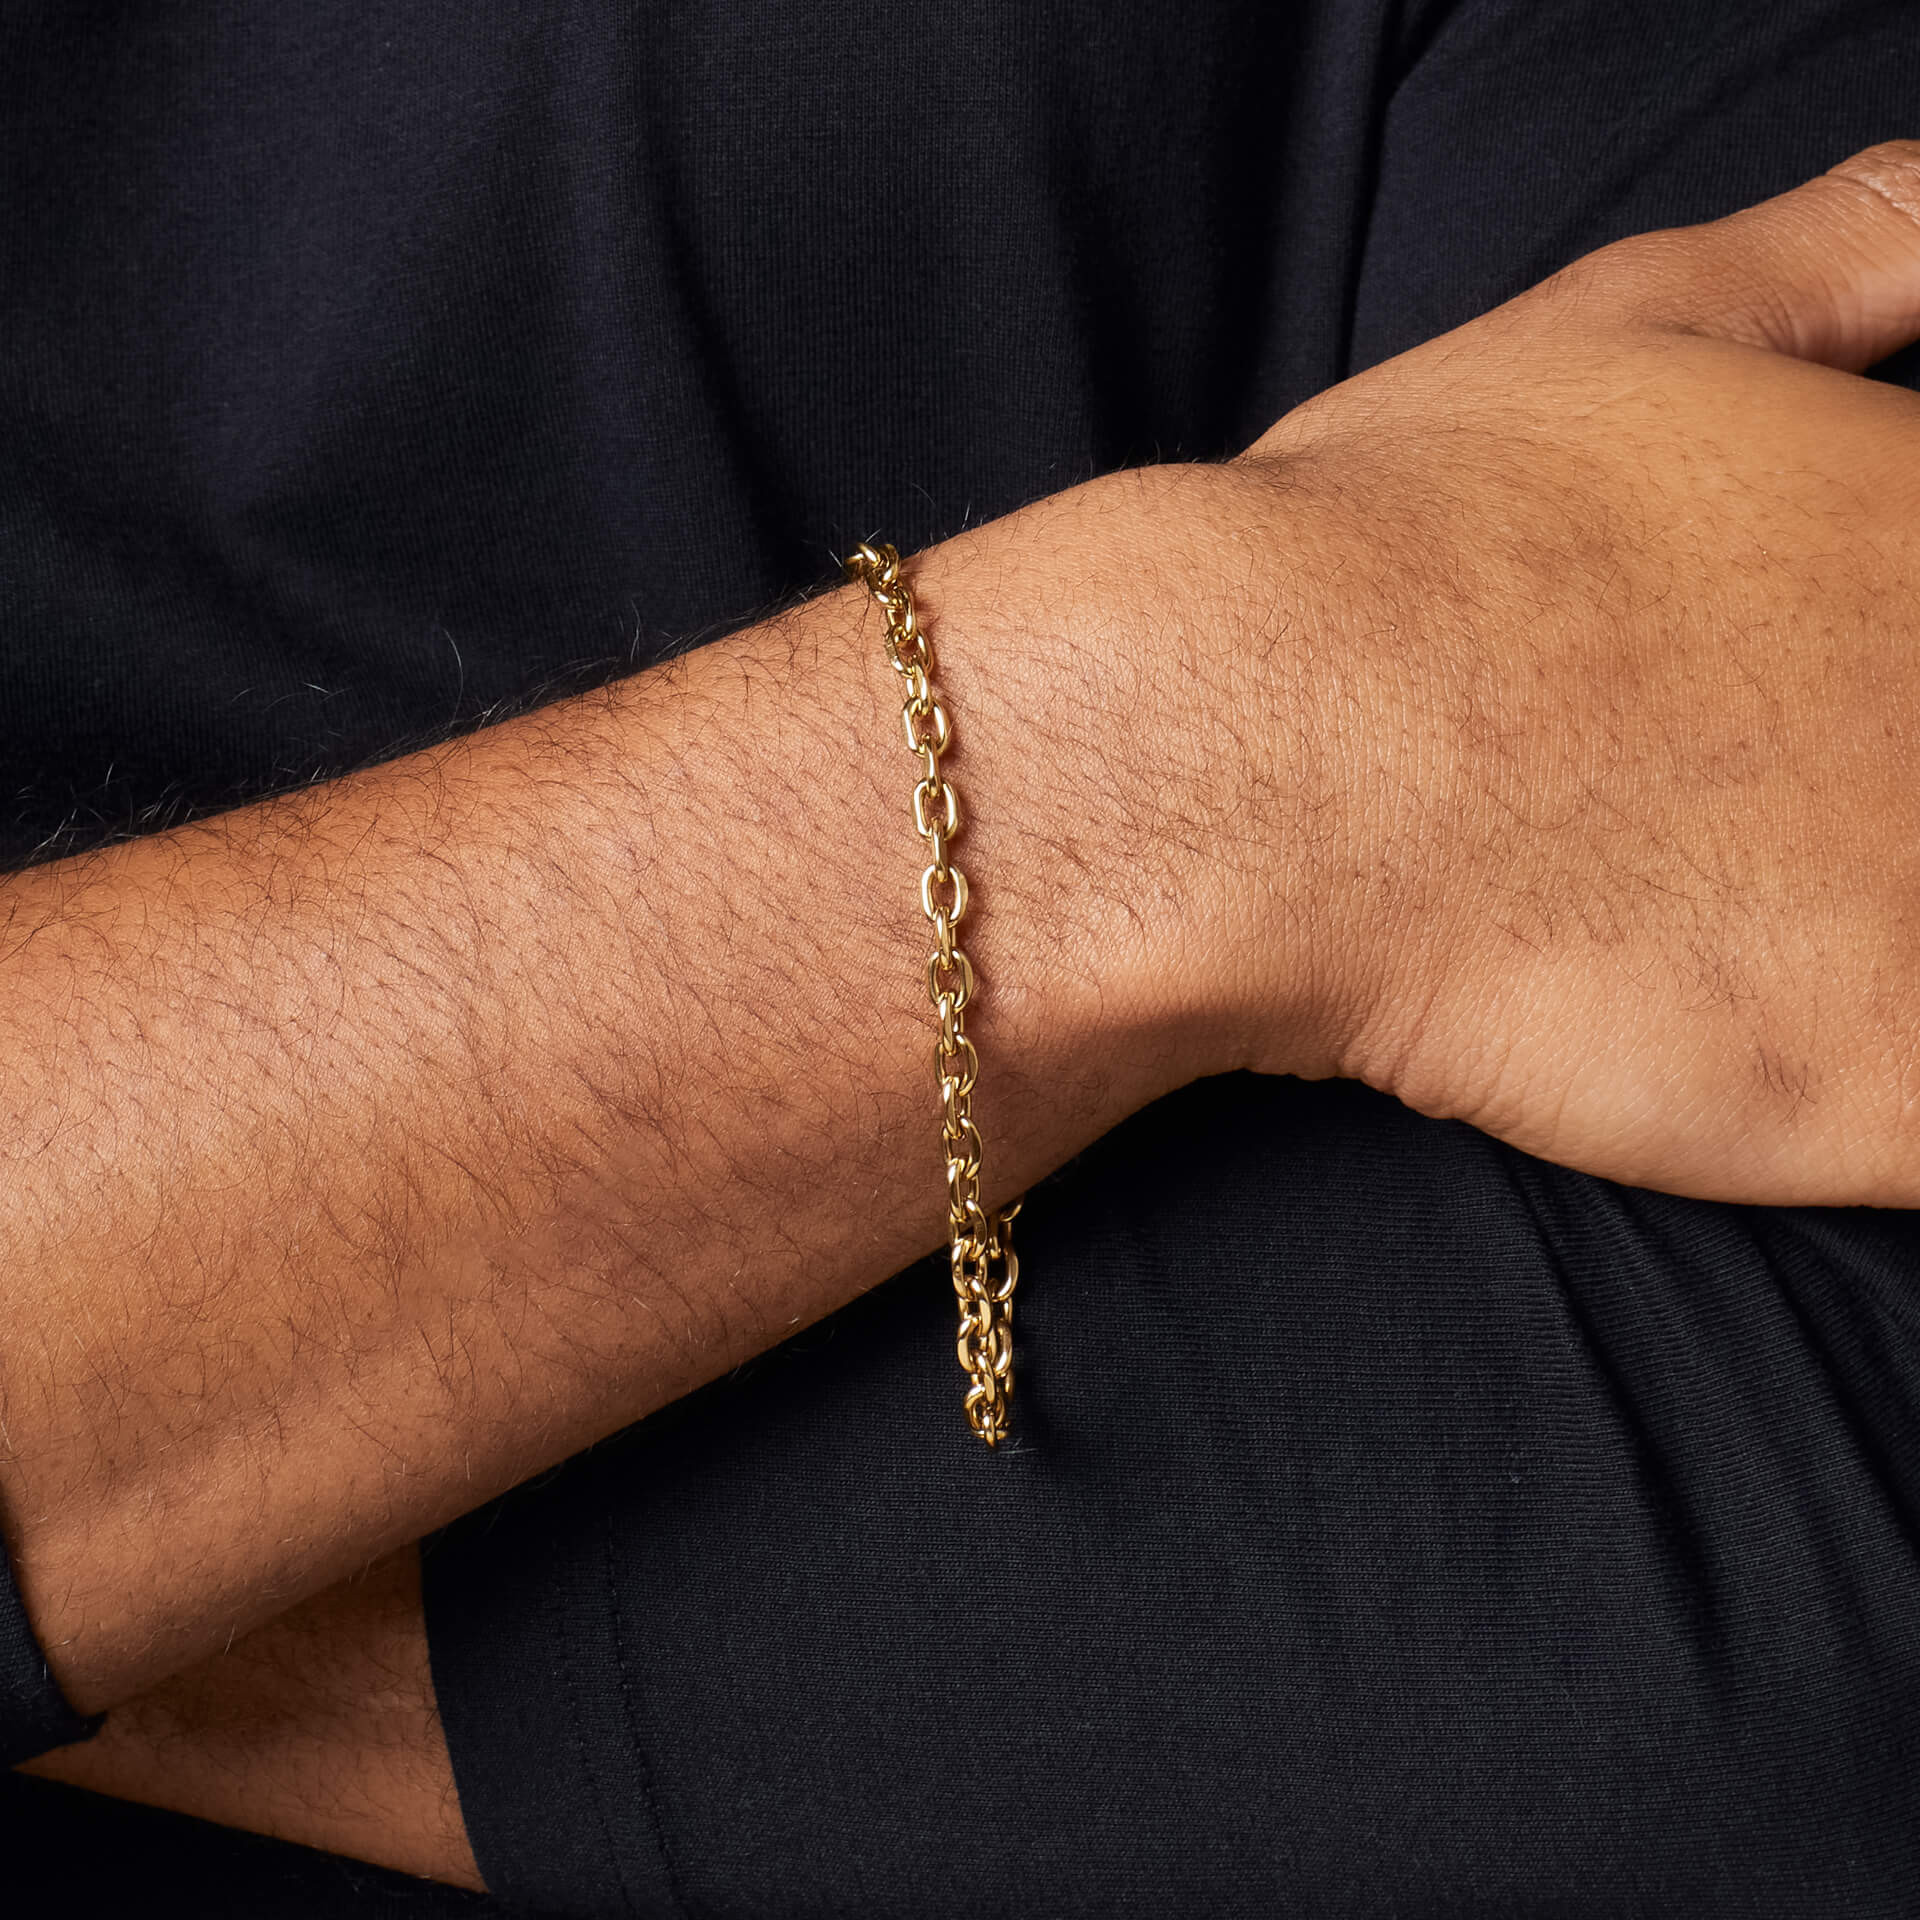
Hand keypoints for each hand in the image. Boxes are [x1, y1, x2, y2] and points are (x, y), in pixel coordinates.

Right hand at [1227, 142, 1919, 1203]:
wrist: (1267, 753)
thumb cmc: (1416, 538)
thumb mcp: (1629, 322)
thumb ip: (1835, 253)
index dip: (1880, 683)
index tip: (1798, 718)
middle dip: (1870, 800)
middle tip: (1727, 819)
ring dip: (1871, 936)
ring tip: (1721, 923)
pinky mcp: (1893, 1097)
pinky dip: (1872, 1106)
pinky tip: (1746, 1051)